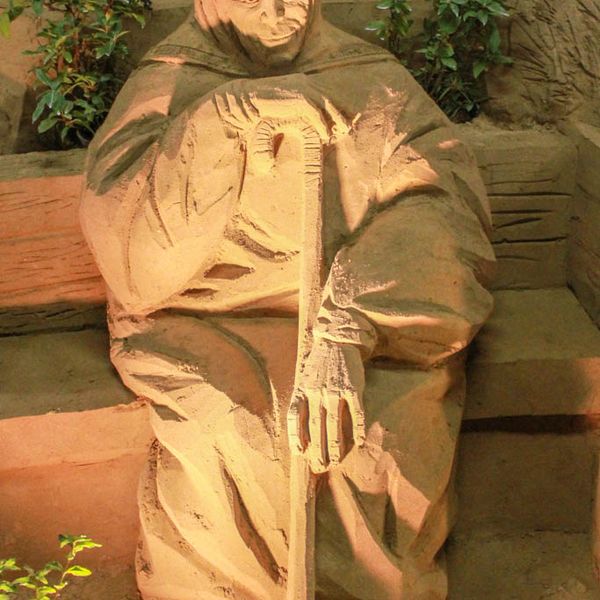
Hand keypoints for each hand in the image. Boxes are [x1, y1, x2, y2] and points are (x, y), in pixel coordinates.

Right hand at [213, 75, 350, 144]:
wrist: (246, 100)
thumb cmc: (261, 106)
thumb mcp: (282, 104)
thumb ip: (294, 108)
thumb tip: (304, 120)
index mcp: (301, 82)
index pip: (324, 93)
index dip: (335, 106)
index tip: (343, 118)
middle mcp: (304, 83)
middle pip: (329, 98)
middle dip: (340, 113)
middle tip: (348, 127)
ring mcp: (302, 89)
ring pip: (326, 105)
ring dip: (334, 120)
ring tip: (339, 133)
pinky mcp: (298, 99)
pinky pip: (316, 114)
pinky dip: (322, 125)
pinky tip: (325, 136)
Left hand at [287, 338, 365, 472]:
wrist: (338, 340)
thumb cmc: (320, 362)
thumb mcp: (304, 377)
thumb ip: (303, 398)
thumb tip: (302, 424)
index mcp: (302, 389)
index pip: (294, 418)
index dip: (295, 437)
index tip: (299, 452)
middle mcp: (316, 392)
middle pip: (315, 427)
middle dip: (316, 449)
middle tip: (319, 466)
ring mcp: (335, 390)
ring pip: (333, 424)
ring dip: (334, 445)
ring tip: (335, 460)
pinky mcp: (353, 388)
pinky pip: (356, 413)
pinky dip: (357, 429)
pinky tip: (358, 442)